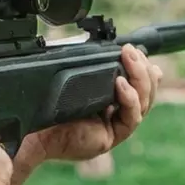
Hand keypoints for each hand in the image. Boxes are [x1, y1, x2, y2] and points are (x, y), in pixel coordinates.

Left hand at [19, 44, 163, 164]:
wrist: (37, 132)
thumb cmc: (53, 106)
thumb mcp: (79, 80)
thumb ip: (100, 68)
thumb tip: (117, 48)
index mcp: (113, 98)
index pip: (139, 82)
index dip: (143, 66)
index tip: (134, 49)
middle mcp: (118, 112)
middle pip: (147, 91)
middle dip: (143, 68)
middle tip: (131, 51)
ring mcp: (118, 126)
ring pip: (143, 103)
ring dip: (139, 79)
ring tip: (130, 59)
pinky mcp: (113, 137)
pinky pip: (131, 118)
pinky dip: (129, 99)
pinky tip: (121, 85)